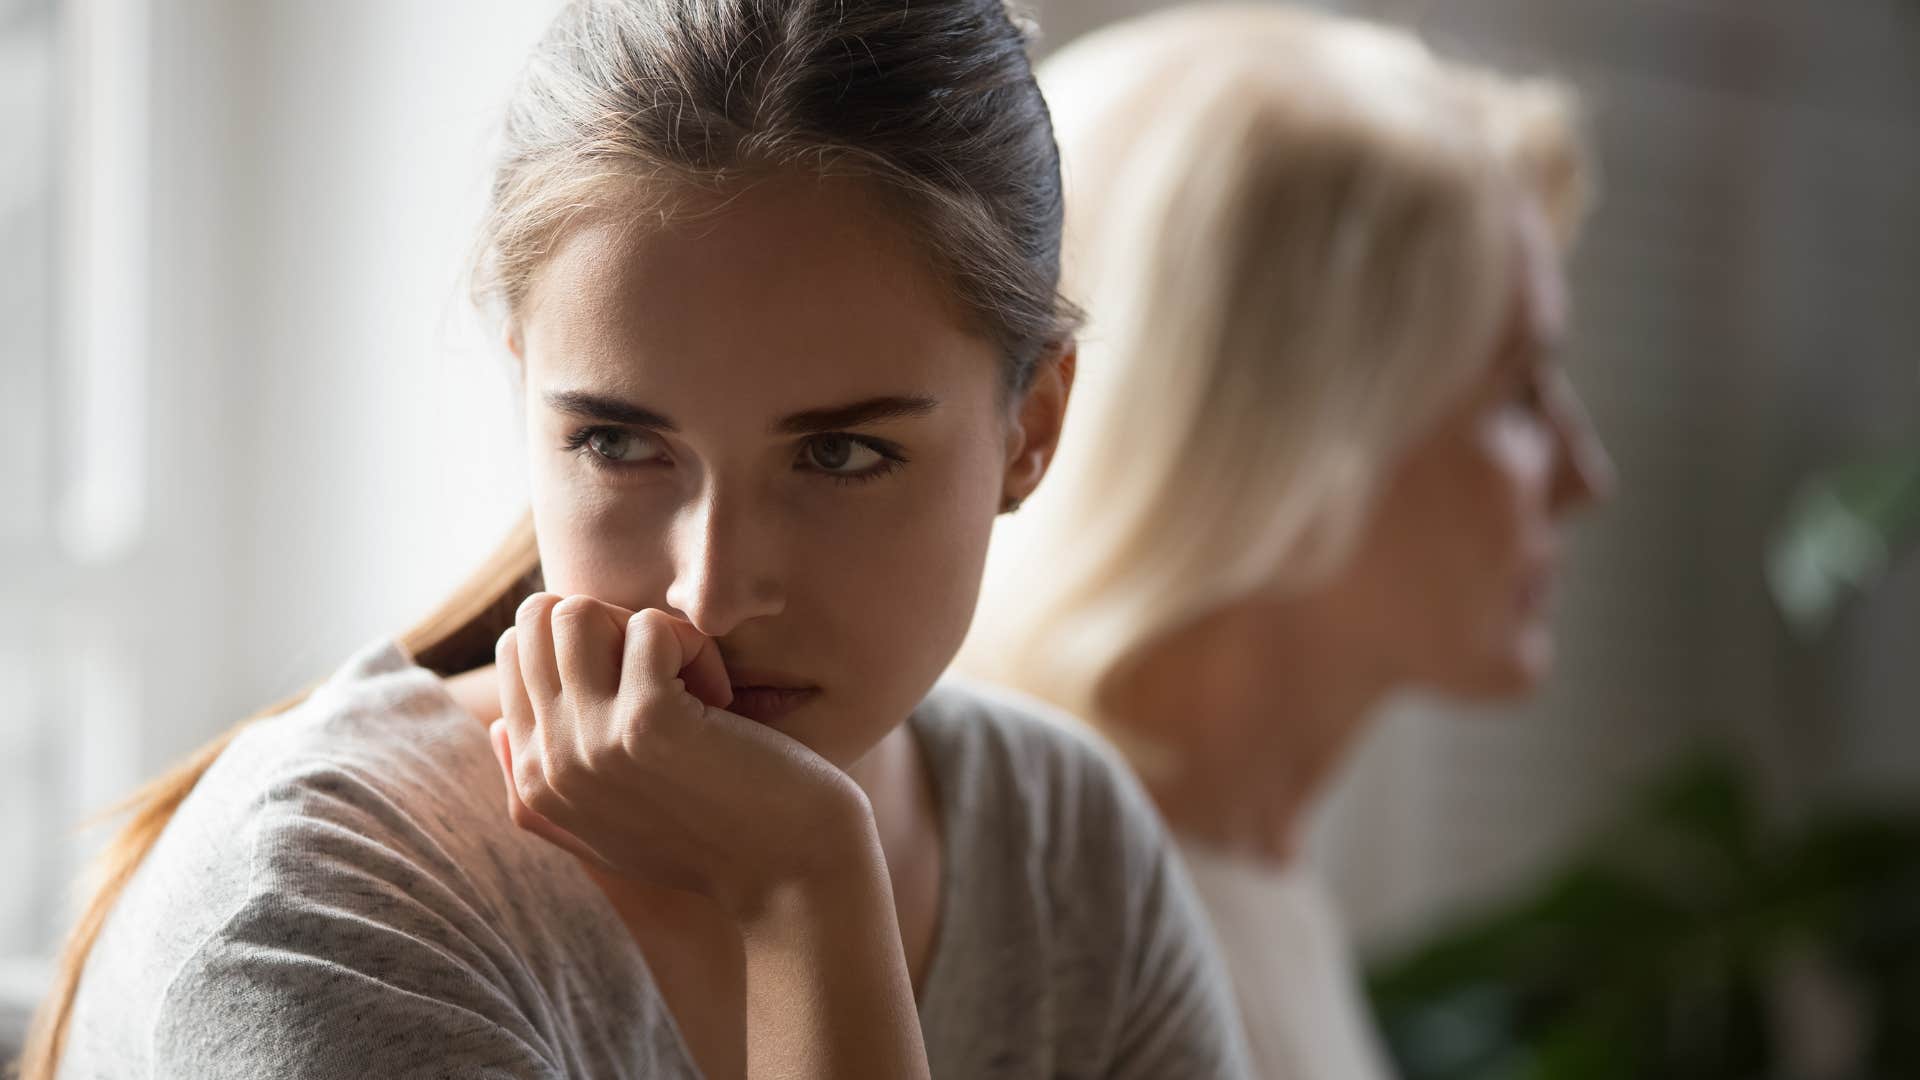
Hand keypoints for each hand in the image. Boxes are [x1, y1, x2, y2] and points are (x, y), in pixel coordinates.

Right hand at [490, 593, 876, 919]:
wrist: (790, 881)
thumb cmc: (712, 846)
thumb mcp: (605, 831)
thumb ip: (539, 786)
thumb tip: (495, 724)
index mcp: (532, 780)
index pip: (516, 650)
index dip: (590, 646)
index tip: (643, 694)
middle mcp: (548, 762)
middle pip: (538, 619)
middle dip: (611, 626)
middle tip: (667, 677)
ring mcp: (592, 742)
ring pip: (578, 610)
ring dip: (647, 631)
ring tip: (690, 683)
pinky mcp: (648, 723)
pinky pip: (652, 626)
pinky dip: (696, 647)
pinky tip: (722, 701)